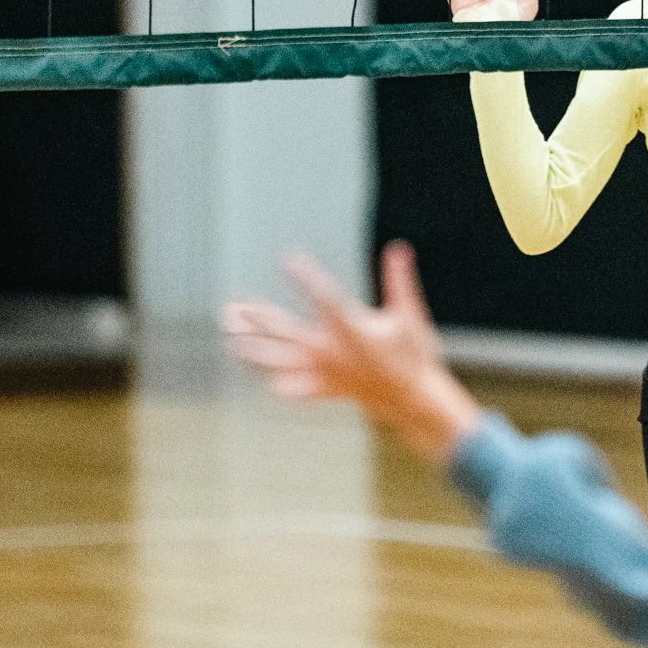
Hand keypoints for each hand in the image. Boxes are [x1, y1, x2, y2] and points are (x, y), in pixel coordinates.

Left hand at [222, 241, 481, 462]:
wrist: (414, 400)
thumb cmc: (413, 354)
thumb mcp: (410, 315)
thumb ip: (399, 281)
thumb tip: (398, 248)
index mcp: (353, 330)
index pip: (325, 298)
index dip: (307, 278)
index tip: (290, 260)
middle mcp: (334, 352)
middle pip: (290, 333)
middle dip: (262, 321)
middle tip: (236, 309)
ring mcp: (328, 373)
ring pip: (286, 363)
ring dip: (258, 353)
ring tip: (234, 344)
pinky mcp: (330, 389)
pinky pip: (301, 389)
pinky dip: (284, 386)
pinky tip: (268, 383)